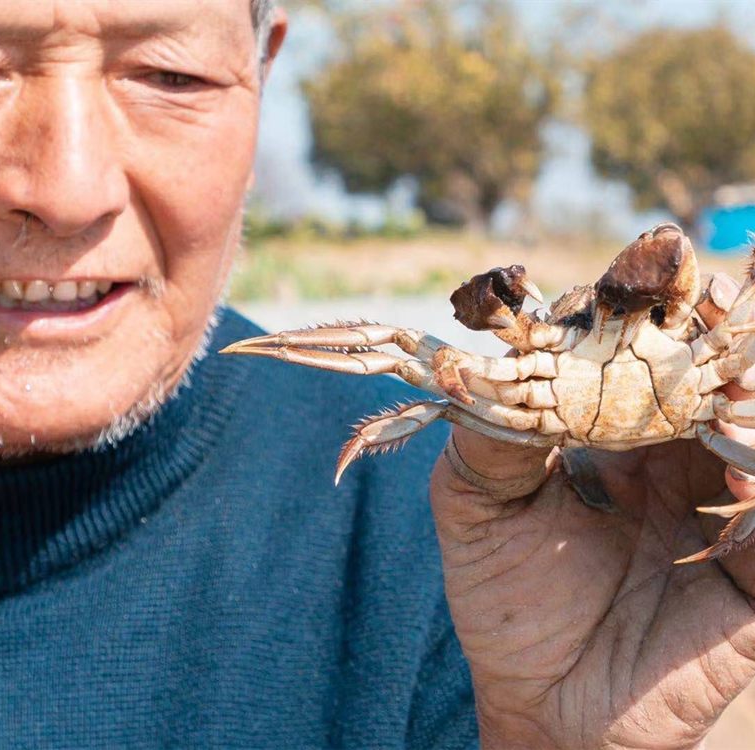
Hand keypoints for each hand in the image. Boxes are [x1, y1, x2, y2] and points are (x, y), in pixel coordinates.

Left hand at [429, 276, 754, 749]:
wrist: (546, 703)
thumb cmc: (505, 598)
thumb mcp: (474, 507)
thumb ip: (485, 436)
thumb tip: (487, 366)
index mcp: (611, 435)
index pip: (643, 358)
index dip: (652, 319)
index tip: (656, 282)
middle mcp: (674, 460)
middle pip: (716, 380)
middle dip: (721, 341)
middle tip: (715, 306)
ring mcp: (719, 510)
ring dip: (752, 398)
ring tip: (731, 384)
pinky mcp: (754, 575)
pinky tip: (735, 467)